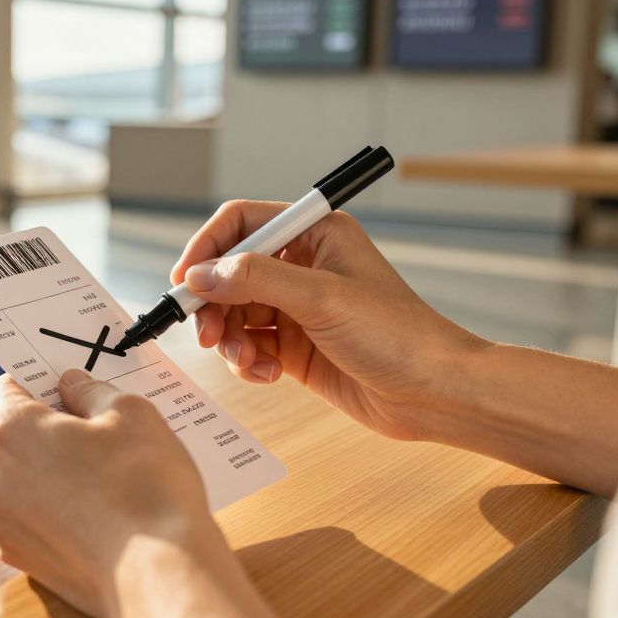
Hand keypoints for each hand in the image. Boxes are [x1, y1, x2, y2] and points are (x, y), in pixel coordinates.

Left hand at [0, 370, 218, 617]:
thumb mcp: (129, 413)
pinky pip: (29, 520)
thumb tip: (72, 385)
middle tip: (94, 435)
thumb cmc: (143, 484)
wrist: (155, 571)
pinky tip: (95, 514)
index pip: (6, 389)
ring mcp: (0, 523)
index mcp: (8, 430)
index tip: (65, 390)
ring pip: (19, 481)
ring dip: (47, 474)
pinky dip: (53, 513)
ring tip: (100, 479)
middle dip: (44, 432)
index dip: (38, 384)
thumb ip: (90, 391)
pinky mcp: (19, 559)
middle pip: (10, 438)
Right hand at [171, 200, 485, 441]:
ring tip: (247, 361)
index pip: (242, 224)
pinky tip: (269, 375)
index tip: (183, 281)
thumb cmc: (397, 335)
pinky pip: (249, 345)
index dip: (207, 248)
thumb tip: (200, 274)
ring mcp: (297, 308)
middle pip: (229, 273)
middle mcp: (302, 266)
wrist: (433, 394)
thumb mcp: (322, 298)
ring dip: (229, 339)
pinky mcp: (295, 347)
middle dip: (213, 305)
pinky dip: (247, 361)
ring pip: (233, 313)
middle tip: (205, 335)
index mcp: (315, 234)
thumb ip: (255, 280)